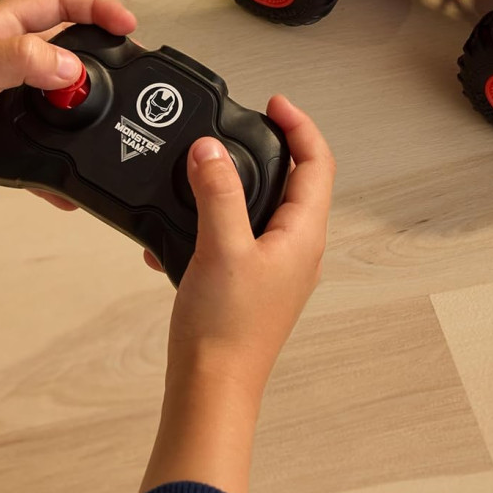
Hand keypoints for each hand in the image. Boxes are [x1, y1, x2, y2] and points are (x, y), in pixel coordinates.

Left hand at [0, 0, 135, 210]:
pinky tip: (70, 174)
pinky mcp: (0, 137)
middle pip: (64, 45)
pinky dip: (61, 159)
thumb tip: (71, 68)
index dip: (94, 7)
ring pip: (57, 95)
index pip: (56, 2)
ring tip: (105, 118)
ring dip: (82, 107)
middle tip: (127, 67)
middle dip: (98, 54)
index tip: (125, 24)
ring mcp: (1, 98)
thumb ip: (20, 62)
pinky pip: (43, 142)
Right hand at [136, 96, 332, 492]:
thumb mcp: (221, 248)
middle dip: (265, 150)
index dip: (300, 126)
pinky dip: (210, 224)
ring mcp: (274, 270)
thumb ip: (218, 192)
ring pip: (260, 210)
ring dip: (231, 187)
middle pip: (293, 183)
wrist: (211, 389)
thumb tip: (210, 150)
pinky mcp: (249, 285)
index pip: (318, 164)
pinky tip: (175, 235)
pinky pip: (234, 238)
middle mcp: (297, 251)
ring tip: (201, 174)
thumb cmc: (226, 332)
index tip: (274, 104)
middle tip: (240, 127)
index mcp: (304, 236)